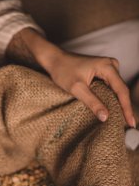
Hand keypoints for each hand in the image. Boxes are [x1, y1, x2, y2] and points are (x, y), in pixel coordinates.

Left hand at [7, 28, 135, 127]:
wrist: (55, 60)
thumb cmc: (63, 71)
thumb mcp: (77, 89)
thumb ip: (92, 102)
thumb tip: (106, 117)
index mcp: (107, 66)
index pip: (121, 90)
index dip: (127, 108)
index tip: (131, 123)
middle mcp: (111, 65)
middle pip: (121, 90)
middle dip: (124, 107)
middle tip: (128, 125)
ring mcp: (108, 68)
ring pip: (117, 90)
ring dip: (119, 104)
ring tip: (122, 120)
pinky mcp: (103, 72)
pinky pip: (111, 87)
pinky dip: (111, 99)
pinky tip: (112, 110)